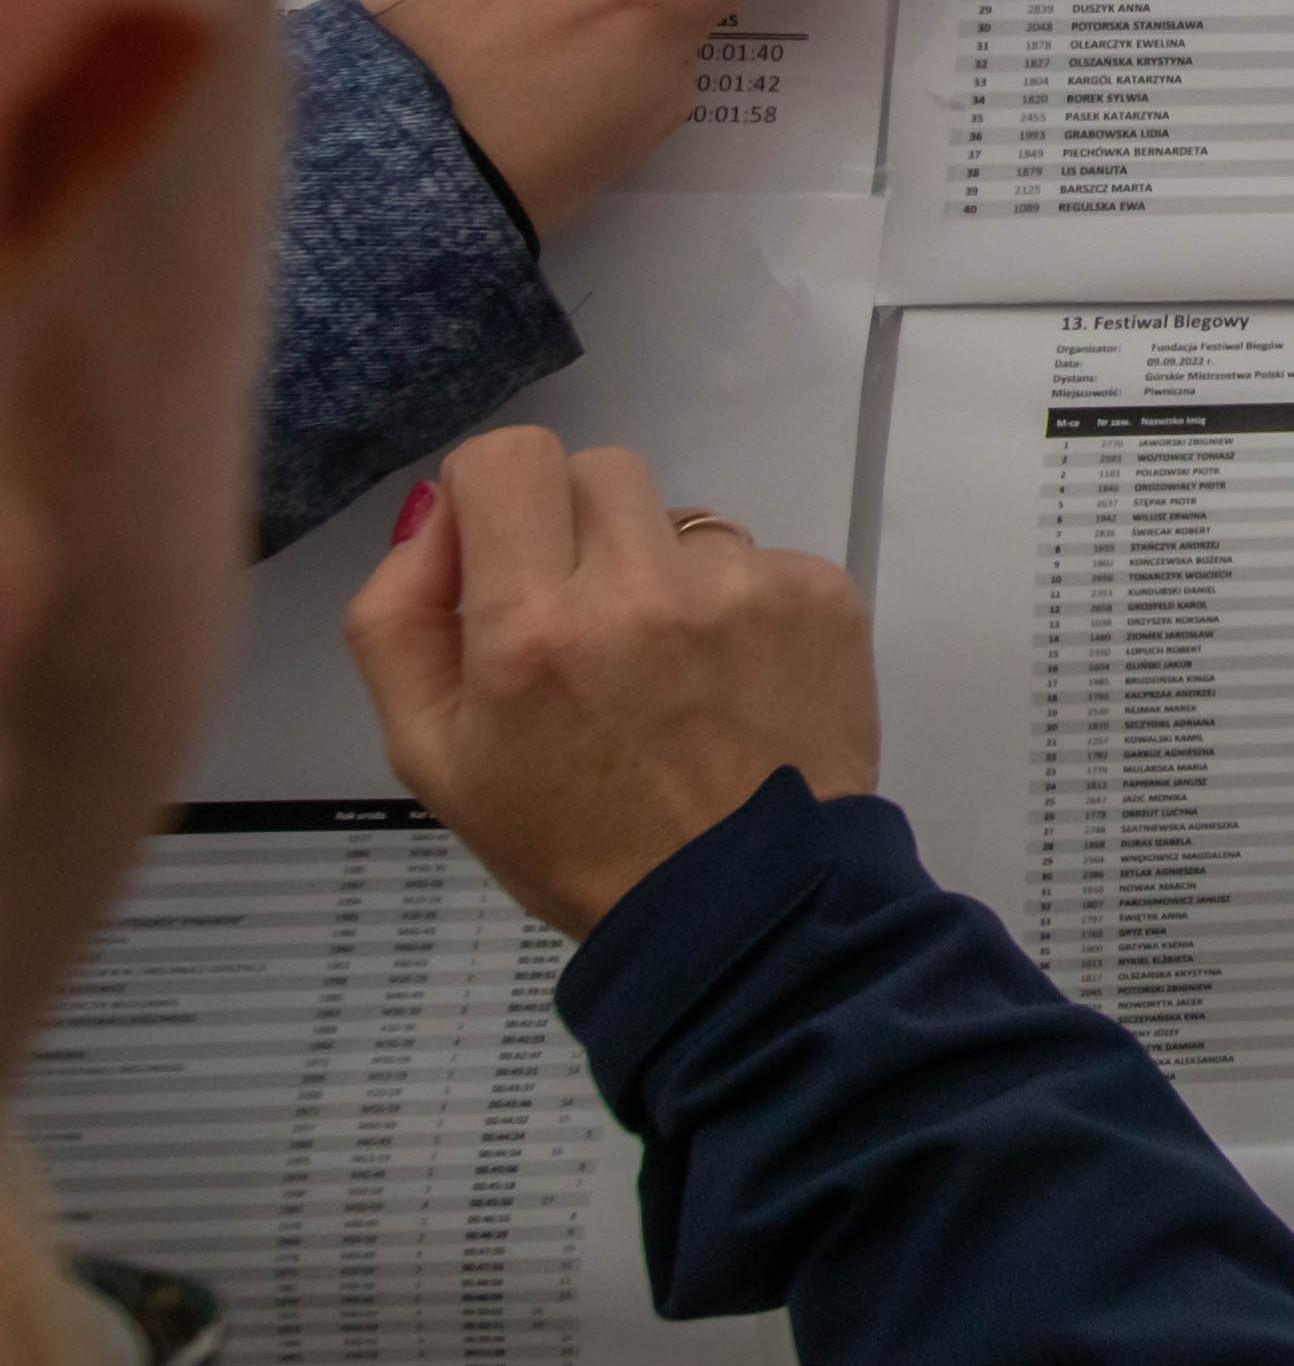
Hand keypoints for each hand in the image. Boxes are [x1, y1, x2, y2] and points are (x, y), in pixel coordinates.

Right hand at [341, 426, 876, 936]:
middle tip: (581, 623)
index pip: (507, 459)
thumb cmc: (573, 840)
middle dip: (575, 531)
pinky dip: (737, 606)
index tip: (502, 549)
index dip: (494, 494)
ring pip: (680, 518)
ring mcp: (743, 588)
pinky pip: (758, 558)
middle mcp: (641, 591)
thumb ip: (399, 620)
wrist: (741, 905)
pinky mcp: (822, 595)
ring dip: (660, 572)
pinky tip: (730, 684)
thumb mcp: (432, 755)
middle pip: (595, 471)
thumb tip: (432, 511)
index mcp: (531, 629)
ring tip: (664, 673)